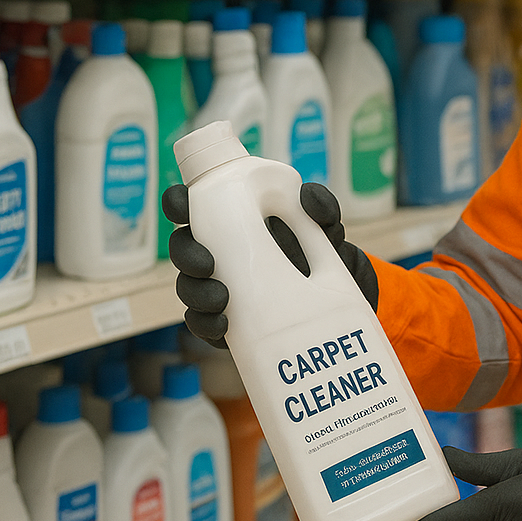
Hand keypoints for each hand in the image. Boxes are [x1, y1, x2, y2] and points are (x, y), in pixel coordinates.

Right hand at [164, 181, 378, 348]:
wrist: (343, 307)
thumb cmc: (328, 258)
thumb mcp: (329, 230)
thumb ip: (322, 208)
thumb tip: (307, 195)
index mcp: (235, 222)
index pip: (194, 207)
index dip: (179, 203)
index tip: (183, 204)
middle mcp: (221, 253)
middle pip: (182, 248)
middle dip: (185, 254)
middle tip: (206, 264)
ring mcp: (220, 288)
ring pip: (188, 286)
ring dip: (195, 292)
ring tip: (221, 299)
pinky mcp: (227, 322)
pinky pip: (202, 324)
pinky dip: (207, 324)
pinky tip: (224, 324)